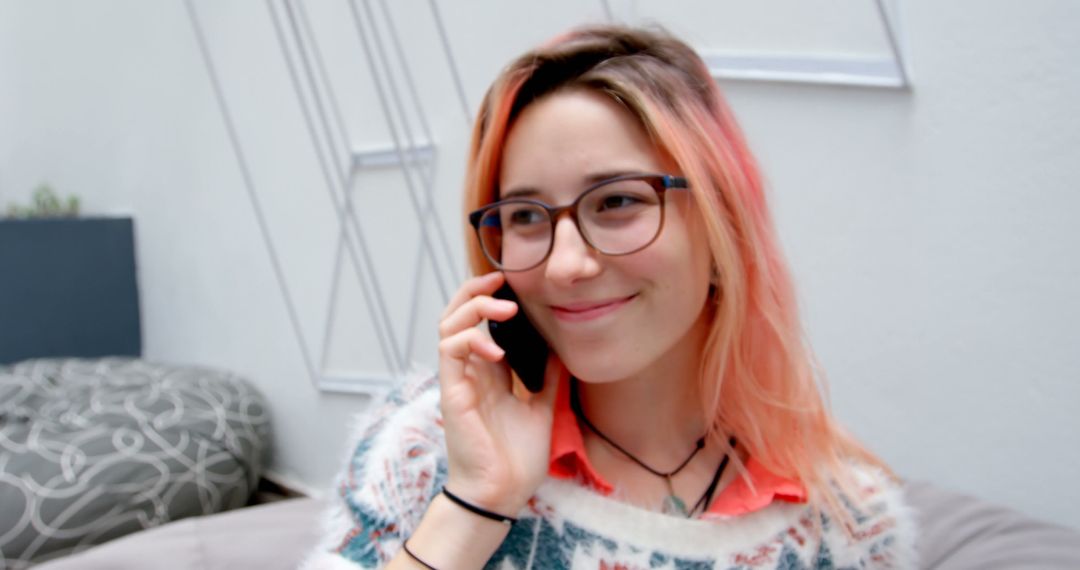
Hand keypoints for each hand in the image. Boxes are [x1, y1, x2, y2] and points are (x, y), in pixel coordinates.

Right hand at [437, 271, 561, 515]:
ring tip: (504, 309)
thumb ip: (547, 378)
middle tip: (499, 279)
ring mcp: (458, 380)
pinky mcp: (452, 392)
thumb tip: (564, 349)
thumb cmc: (517, 458)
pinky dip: (472, 341)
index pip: (480, 322)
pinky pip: (450, 351)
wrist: (503, 493)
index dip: (490, 298)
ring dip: (473, 308)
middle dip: (474, 290)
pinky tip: (497, 352)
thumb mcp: (542, 408)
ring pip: (448, 325)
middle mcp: (470, 371)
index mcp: (489, 373)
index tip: (513, 284)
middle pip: (456, 315)